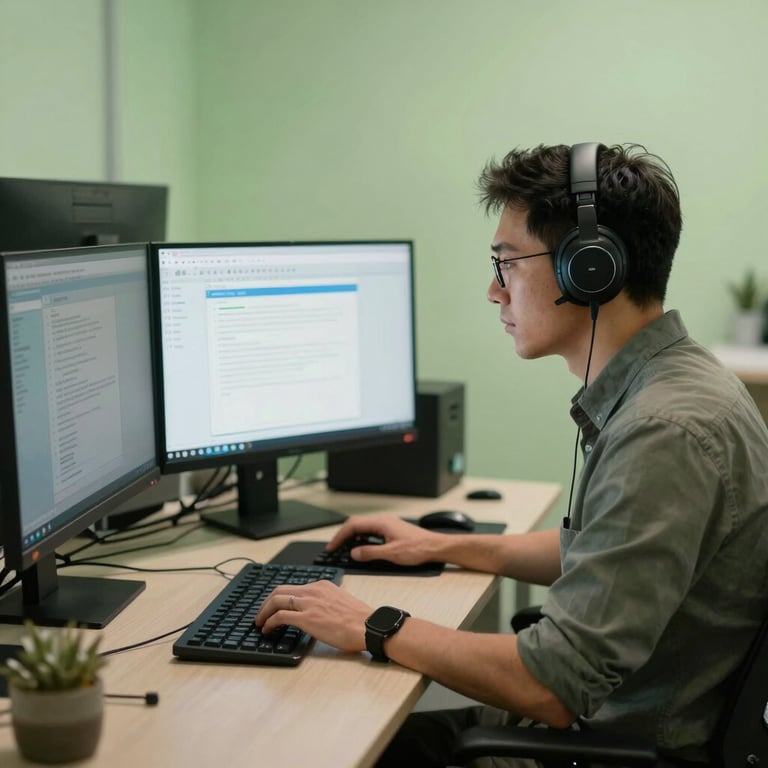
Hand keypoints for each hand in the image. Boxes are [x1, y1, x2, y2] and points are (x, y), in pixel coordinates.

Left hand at [254, 580, 371, 652]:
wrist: (369, 627)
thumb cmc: (360, 620)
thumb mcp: (341, 601)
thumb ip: (326, 602)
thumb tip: (316, 612)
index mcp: (322, 585)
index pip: (293, 587)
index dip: (279, 597)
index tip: (274, 606)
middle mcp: (314, 590)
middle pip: (280, 590)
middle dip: (266, 602)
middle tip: (261, 614)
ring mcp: (309, 603)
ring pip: (276, 600)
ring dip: (263, 611)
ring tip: (260, 622)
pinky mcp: (307, 618)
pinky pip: (280, 616)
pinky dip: (269, 622)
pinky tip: (267, 630)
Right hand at [326, 514, 440, 565]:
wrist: (435, 547)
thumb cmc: (418, 548)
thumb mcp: (391, 554)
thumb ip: (370, 553)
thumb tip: (354, 553)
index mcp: (381, 523)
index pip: (353, 525)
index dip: (339, 536)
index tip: (332, 547)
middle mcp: (383, 520)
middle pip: (356, 524)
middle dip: (343, 536)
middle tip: (333, 548)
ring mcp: (387, 524)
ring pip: (363, 527)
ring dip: (352, 536)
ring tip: (343, 548)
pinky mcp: (391, 530)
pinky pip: (371, 531)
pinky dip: (361, 538)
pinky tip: (361, 547)